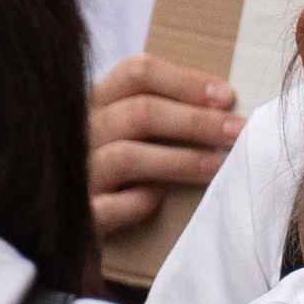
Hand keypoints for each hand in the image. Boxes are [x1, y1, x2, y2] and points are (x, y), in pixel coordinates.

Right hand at [87, 56, 244, 237]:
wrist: (64, 229)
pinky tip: (163, 201)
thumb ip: (156, 117)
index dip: (185, 81)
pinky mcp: (77, 214)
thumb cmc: (113, 176)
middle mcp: (79, 132)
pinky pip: (110, 206)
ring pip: (126, 156)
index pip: (136, 74)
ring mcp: (75, 173)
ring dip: (181, 159)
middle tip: (238, 132)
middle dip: (197, 120)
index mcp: (93, 104)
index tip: (227, 96)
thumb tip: (225, 108)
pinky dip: (140, 201)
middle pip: (139, 111)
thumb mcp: (124, 134)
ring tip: (219, 167)